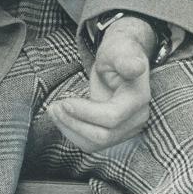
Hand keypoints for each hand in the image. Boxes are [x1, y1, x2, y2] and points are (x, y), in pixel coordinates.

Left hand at [48, 17, 152, 151]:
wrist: (122, 58)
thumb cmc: (118, 51)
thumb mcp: (119, 49)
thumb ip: (125, 60)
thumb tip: (136, 67)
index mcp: (138, 98)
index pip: (112, 117)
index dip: (86, 113)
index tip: (64, 101)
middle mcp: (136, 119)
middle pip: (103, 135)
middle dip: (75, 123)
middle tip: (54, 106)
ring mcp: (127, 129)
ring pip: (96, 143)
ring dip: (71, 130)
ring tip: (54, 111)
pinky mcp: (115, 132)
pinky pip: (93, 142)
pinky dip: (74, 132)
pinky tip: (62, 117)